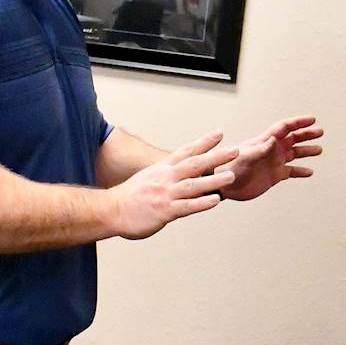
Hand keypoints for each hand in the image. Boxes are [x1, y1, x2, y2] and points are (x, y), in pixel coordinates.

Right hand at [110, 132, 238, 239]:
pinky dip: (201, 203)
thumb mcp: (148, 178)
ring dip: (213, 180)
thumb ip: (166, 174)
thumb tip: (181, 171)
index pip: (186, 151)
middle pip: (194, 164)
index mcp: (162, 169)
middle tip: (234, 150)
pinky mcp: (164, 211)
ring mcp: (165, 194)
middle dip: (216, 156)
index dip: (203, 142)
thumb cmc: (130, 197)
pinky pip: (186, 206)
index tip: (219, 133)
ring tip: (231, 176)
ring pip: (193, 185)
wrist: (111, 210)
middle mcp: (166, 178)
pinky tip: (215, 200)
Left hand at [221, 115, 323, 201]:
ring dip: (306, 151)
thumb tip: (274, 140)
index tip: (312, 120)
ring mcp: (274, 162)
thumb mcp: (245, 156)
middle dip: (306, 134)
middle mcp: (272, 150)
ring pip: (294, 154)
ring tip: (319, 150)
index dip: (298, 122)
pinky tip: (309, 172)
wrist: (225, 185)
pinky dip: (300, 171)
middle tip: (320, 132)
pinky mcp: (274, 175)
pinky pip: (291, 171)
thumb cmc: (231, 167)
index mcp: (265, 141)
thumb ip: (260, 149)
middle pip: (293, 138)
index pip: (285, 128)